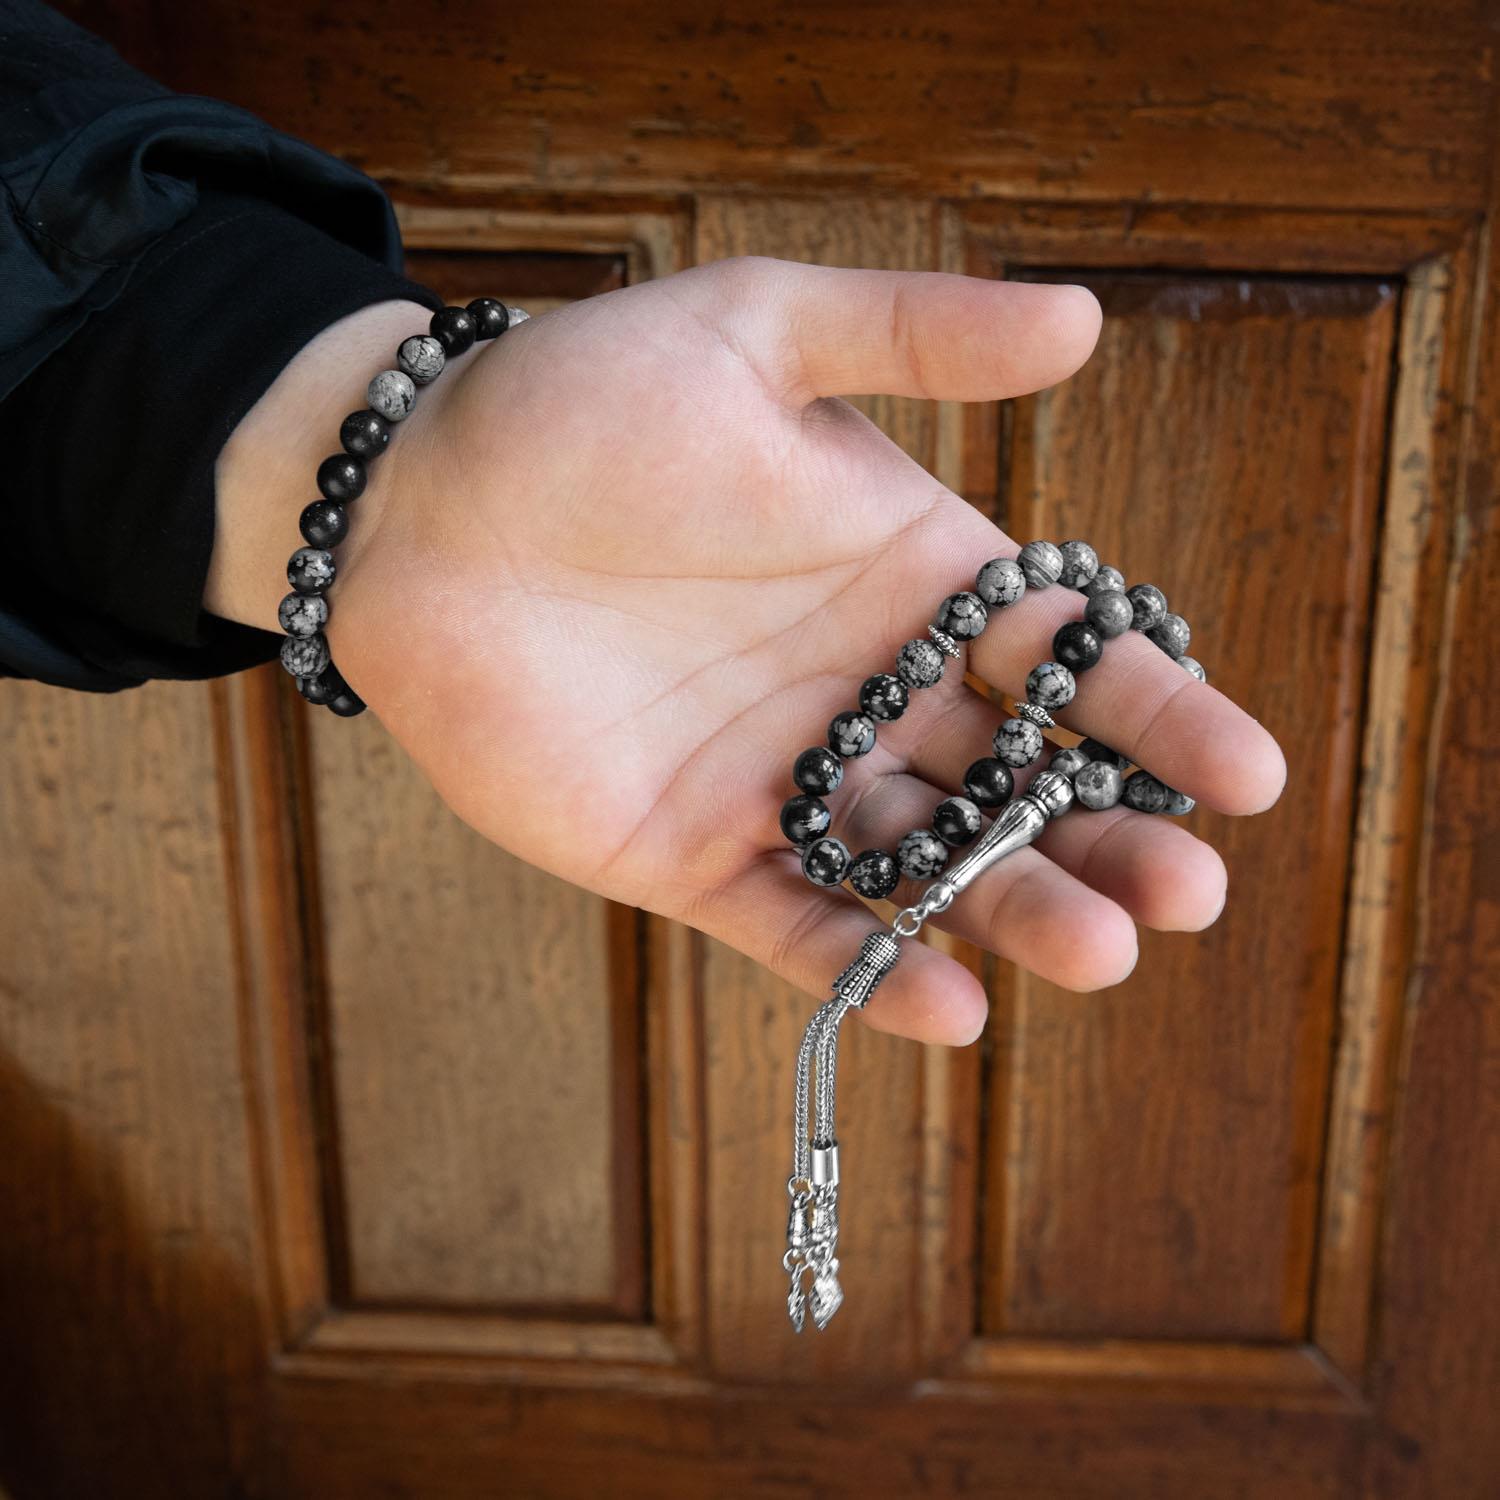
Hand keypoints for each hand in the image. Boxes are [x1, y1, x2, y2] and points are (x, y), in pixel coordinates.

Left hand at [211, 258, 1284, 1044]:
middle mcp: (865, 689)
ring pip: (926, 865)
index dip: (1157, 712)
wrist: (412, 505)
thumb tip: (1085, 320)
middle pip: (1016, 782)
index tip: (1245, 770)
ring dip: (1012, 910)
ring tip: (1098, 951)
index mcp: (905, 576)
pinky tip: (950, 1003)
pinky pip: (800, 924)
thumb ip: (917, 339)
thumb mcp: (757, 336)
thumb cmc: (579, 405)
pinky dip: (869, 965)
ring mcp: (782, 781)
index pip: (1063, 659)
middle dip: (1105, 836)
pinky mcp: (693, 857)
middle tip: (1188, 893)